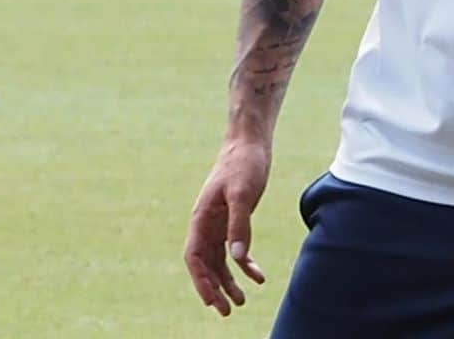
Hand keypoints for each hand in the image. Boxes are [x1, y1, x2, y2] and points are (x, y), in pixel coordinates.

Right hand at [184, 139, 269, 315]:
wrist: (250, 142)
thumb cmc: (243, 163)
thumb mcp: (242, 193)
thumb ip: (239, 224)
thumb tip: (237, 258)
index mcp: (201, 217)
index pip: (194, 257)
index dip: (201, 281)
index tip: (212, 301)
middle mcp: (207, 223)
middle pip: (206, 264)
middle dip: (215, 288)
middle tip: (228, 311)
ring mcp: (219, 222)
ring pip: (220, 260)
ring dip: (229, 281)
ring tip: (242, 301)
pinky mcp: (234, 218)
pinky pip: (235, 248)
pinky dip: (245, 264)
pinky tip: (258, 276)